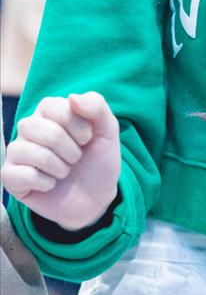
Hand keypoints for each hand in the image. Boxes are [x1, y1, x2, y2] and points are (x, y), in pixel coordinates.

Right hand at [1, 92, 120, 230]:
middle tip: (76, 158)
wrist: (95, 197)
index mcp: (50, 110)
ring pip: (30, 151)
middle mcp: (29, 127)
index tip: (87, 139)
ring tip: (64, 171)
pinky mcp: (10, 176)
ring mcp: (17, 151)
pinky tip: (51, 184)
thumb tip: (72, 97)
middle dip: (71, 150)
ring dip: (59, 167)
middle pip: (45, 131)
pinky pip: (21, 175)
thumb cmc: (98, 160)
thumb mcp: (108, 130)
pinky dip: (46, 183)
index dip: (78, 126)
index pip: (55, 107)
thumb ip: (96, 106)